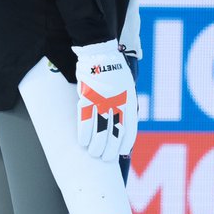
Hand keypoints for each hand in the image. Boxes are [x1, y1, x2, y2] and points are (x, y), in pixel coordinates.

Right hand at [73, 40, 137, 161]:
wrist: (100, 54)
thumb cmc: (115, 72)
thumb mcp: (127, 89)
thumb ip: (126, 106)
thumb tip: (122, 124)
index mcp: (130, 103)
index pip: (130, 130)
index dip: (126, 144)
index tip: (122, 153)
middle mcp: (118, 105)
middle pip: (115, 134)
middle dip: (111, 150)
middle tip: (106, 158)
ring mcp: (102, 103)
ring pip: (100, 131)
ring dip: (97, 146)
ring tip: (94, 154)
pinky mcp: (87, 98)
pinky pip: (85, 121)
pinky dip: (84, 134)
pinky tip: (83, 143)